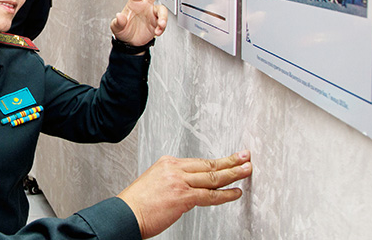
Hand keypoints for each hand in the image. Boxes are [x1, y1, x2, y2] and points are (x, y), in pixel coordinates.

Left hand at [110, 0, 173, 46]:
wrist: (130, 42)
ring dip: (163, 18)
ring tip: (161, 25)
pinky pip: (163, 23)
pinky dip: (162, 28)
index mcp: (134, 3)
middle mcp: (145, 5)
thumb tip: (119, 16)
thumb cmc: (123, 30)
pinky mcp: (157, 22)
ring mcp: (152, 13)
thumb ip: (118, 22)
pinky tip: (157, 32)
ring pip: (162, 10)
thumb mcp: (116, 27)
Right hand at [117, 150, 251, 238]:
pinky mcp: (182, 196)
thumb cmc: (137, 204)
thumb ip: (174, 182)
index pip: (199, 162)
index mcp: (167, 163)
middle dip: (231, 161)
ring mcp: (178, 181)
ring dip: (233, 174)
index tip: (231, 158)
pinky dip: (225, 195)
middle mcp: (174, 168)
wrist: (124, 214)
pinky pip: (209, 195)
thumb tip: (191, 189)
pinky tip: (235, 193)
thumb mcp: (155, 183)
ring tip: (247, 170)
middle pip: (209, 164)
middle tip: (246, 157)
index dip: (218, 161)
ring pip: (213, 177)